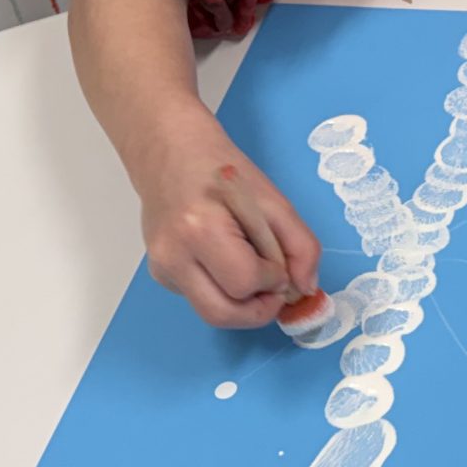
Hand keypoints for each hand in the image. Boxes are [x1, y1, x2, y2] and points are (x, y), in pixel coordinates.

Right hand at [132, 109, 321, 328]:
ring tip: (254, 270)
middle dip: (259, 309)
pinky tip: (227, 258)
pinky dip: (223, 290)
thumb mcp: (275, 201)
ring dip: (242, 303)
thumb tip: (306, 289)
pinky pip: (200, 299)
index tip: (280, 262)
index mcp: (201, 230)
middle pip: (222, 314)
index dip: (273, 279)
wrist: (171, 152)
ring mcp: (161, 269)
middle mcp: (173, 256)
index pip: (246, 282)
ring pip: (211, 313)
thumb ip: (300, 246)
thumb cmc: (224, 171)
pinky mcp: (160, 275)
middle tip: (276, 288)